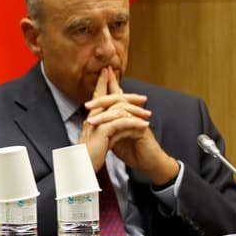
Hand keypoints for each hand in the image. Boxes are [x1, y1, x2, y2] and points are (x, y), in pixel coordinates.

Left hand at [85, 69, 178, 183]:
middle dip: (102, 98)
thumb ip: (106, 126)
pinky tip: (106, 129)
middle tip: (87, 104)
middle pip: (117, 98)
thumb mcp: (113, 136)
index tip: (102, 72)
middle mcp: (132, 112)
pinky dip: (115, 125)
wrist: (148, 163)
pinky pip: (128, 122)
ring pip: (121, 110)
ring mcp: (138, 118)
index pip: (115, 95)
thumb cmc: (131, 150)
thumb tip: (91, 120)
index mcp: (125, 112)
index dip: (109, 83)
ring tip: (90, 121)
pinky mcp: (142, 127)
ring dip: (104, 115)